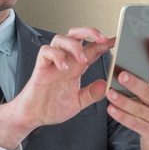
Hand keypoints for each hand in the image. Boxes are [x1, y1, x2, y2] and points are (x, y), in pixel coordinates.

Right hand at [0, 27, 114, 149]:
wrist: (33, 117)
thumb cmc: (52, 107)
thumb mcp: (78, 102)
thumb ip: (92, 94)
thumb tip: (106, 84)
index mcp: (75, 68)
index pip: (91, 49)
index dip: (103, 44)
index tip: (115, 40)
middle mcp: (65, 62)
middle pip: (75, 35)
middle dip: (89, 32)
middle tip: (102, 39)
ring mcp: (52, 63)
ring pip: (61, 39)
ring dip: (74, 45)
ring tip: (83, 59)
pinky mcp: (40, 68)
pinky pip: (46, 52)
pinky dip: (56, 56)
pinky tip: (63, 67)